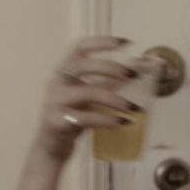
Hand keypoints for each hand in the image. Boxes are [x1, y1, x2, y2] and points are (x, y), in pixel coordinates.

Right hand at [36, 35, 156, 160]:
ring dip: (114, 99)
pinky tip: (123, 122)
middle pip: (80, 65)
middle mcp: (56, 82)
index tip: (126, 43)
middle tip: (132, 75)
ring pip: (86, 93)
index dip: (101, 42)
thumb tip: (138, 68)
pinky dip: (106, 119)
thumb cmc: (74, 117)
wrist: (51, 147)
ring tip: (134, 108)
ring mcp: (54, 101)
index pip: (79, 47)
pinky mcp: (56, 121)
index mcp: (64, 71)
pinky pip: (85, 118)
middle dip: (109, 67)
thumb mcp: (90, 96)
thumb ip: (109, 82)